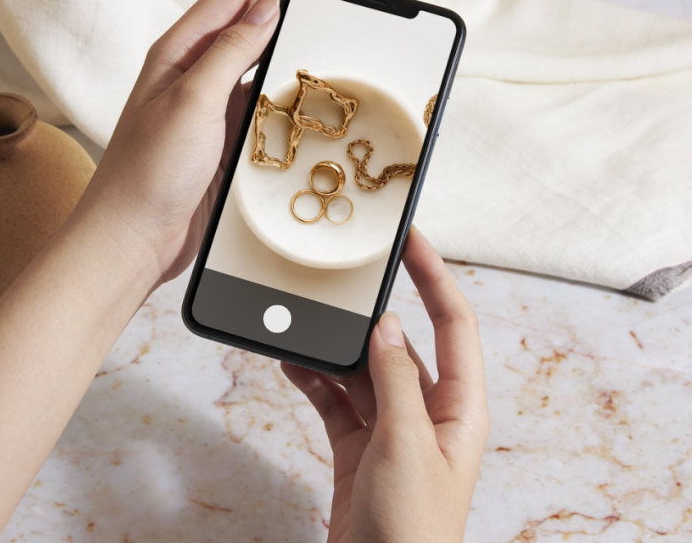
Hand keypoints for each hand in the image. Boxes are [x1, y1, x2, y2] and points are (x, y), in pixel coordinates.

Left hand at [77, 0, 332, 284]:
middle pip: (250, 19)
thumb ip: (230, 51)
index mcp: (179, 51)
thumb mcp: (191, 102)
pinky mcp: (223, 136)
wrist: (132, 238)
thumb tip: (266, 5)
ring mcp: (210, 105)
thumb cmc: (148, 172)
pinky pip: (263, 103)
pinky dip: (286, 93)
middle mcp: (194, 72)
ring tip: (327, 36)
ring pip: (260, 63)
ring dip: (291, 47)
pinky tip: (305, 95)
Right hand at [282, 227, 489, 542]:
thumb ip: (396, 380)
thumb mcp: (407, 444)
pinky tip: (292, 363)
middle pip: (402, 344)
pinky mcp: (359, 449)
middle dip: (373, 313)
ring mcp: (391, 431)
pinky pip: (336, 401)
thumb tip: (388, 327)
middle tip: (347, 278)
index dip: (435, 276)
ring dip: (335, 350)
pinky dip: (315, 382)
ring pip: (363, 372)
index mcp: (460, 408)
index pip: (453, 323)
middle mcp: (428, 413)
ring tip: (306, 322)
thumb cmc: (411, 530)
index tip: (411, 239)